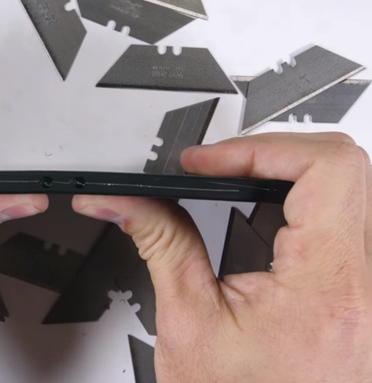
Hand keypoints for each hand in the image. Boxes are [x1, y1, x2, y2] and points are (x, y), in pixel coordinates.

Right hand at [74, 133, 371, 381]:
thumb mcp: (189, 326)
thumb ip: (161, 245)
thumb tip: (128, 203)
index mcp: (332, 288)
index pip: (323, 169)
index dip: (255, 148)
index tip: (206, 164)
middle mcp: (369, 284)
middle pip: (344, 166)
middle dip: (268, 153)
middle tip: (217, 167)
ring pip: (352, 187)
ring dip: (288, 172)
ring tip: (234, 184)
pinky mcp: (364, 289)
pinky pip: (350, 217)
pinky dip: (305, 201)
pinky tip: (267, 215)